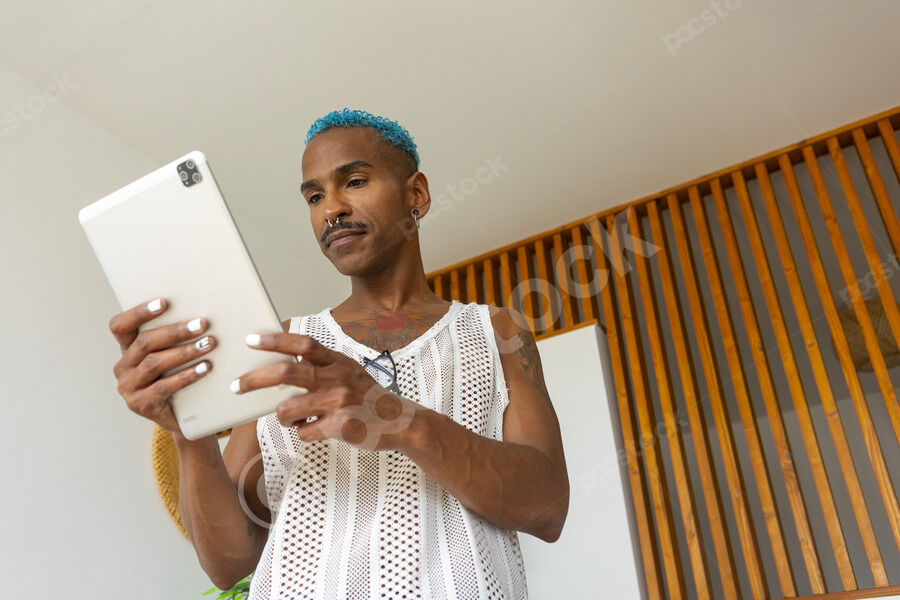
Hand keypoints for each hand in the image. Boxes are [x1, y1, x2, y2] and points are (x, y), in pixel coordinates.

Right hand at [109, 297, 216, 434]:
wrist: (181, 417)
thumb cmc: (177, 378)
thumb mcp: (171, 356)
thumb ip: (173, 338)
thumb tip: (198, 315)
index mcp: (126, 349)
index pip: (120, 326)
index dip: (139, 312)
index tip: (164, 302)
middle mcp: (122, 367)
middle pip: (144, 342)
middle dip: (175, 332)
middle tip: (202, 324)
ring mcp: (128, 387)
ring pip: (154, 363)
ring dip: (184, 352)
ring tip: (208, 344)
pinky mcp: (140, 404)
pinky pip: (164, 386)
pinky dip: (186, 375)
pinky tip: (204, 368)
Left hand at [233, 332, 420, 450]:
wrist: (400, 422)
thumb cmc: (367, 397)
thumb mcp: (348, 370)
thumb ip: (321, 366)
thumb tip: (280, 364)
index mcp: (338, 361)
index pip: (303, 344)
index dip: (275, 340)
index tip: (251, 339)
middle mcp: (338, 378)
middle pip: (286, 373)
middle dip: (255, 379)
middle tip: (237, 385)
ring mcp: (339, 403)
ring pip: (287, 409)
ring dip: (282, 416)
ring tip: (292, 417)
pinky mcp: (341, 427)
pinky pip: (304, 432)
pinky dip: (304, 432)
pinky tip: (317, 429)